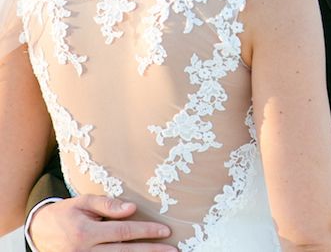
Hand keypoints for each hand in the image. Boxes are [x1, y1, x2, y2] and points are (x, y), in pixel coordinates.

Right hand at [28, 195, 175, 251]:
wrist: (39, 232)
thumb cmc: (66, 213)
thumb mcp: (83, 202)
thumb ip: (107, 204)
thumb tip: (132, 208)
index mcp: (86, 232)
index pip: (123, 232)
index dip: (146, 231)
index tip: (165, 230)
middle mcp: (86, 251)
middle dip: (151, 251)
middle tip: (173, 250)